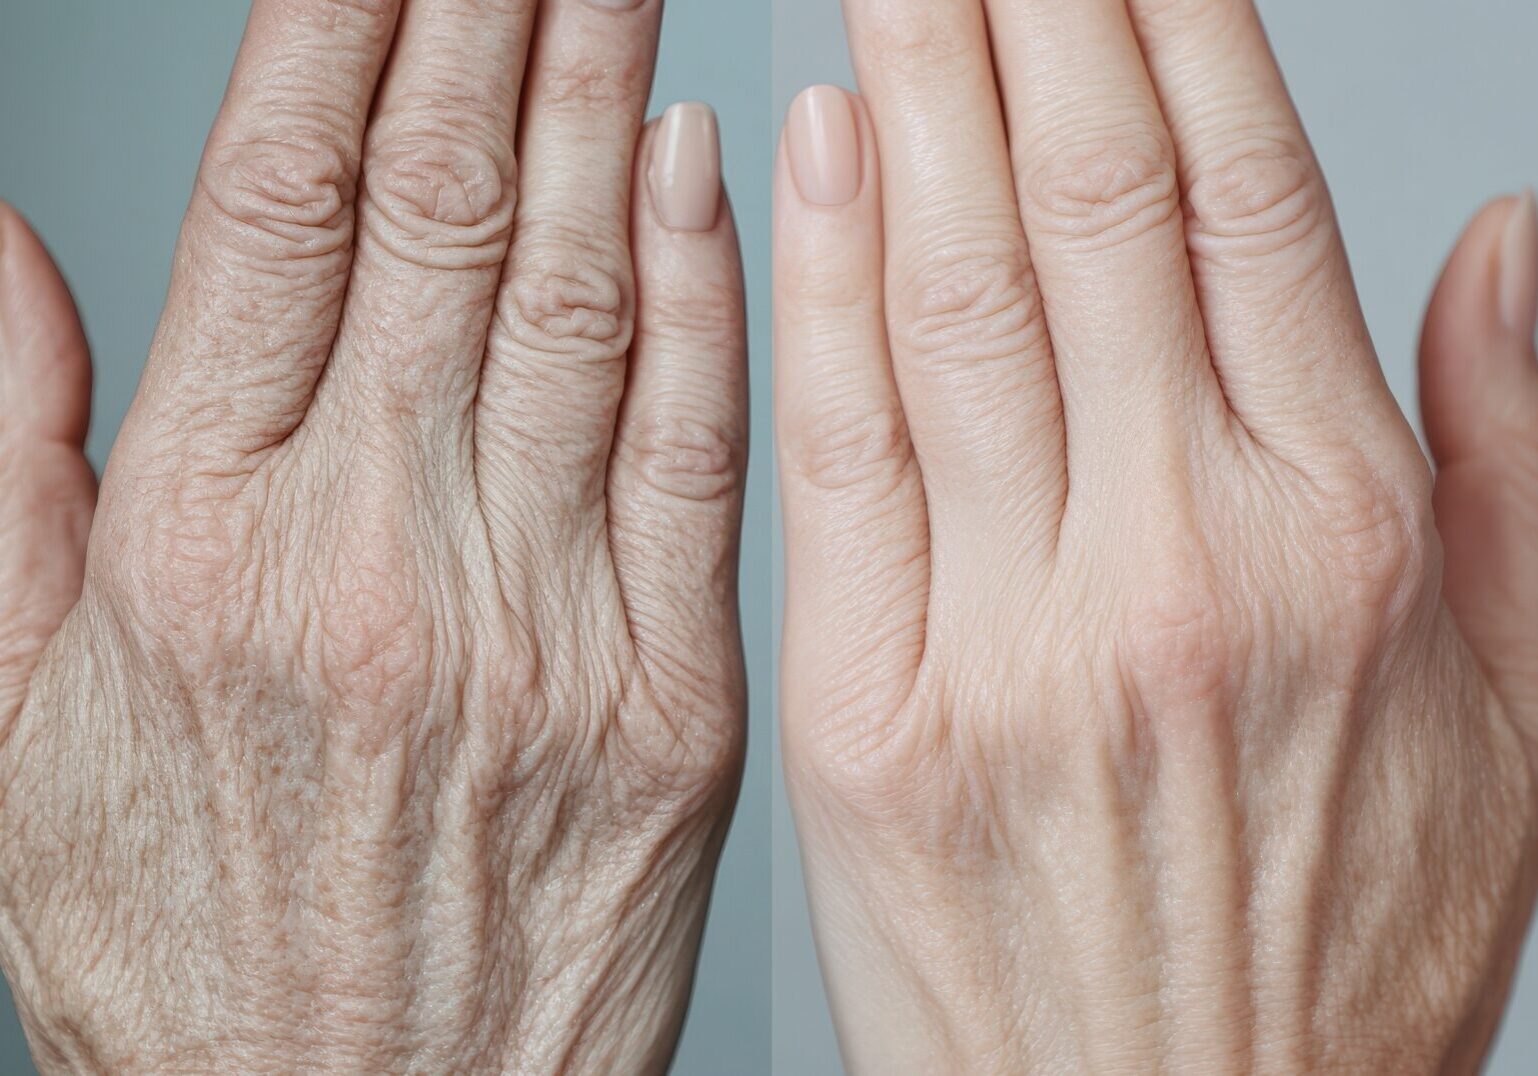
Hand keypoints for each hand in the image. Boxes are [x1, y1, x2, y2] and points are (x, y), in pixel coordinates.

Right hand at [0, 0, 745, 1069]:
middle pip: (446, 215)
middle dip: (493, 21)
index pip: (284, 205)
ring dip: (604, 106)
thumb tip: (12, 248)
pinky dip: (701, 300)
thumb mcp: (20, 713)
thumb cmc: (191, 934)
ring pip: (576, 302)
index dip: (342, 30)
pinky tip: (708, 170)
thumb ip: (12, 463)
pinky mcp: (674, 696)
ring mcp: (541, 623)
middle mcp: (377, 557)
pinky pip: (692, 456)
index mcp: (206, 541)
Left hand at [776, 0, 1537, 1070]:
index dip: (1172, 26)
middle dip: (1030, 13)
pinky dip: (827, 283)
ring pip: (957, 298)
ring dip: (925, 94)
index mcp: (1337, 533)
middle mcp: (1176, 555)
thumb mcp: (1507, 709)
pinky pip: (842, 449)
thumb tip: (1504, 238)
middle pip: (1085, 209)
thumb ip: (1509, 456)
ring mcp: (1010, 631)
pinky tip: (824, 147)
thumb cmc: (1337, 938)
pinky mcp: (868, 708)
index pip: (1240, 201)